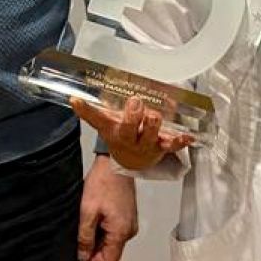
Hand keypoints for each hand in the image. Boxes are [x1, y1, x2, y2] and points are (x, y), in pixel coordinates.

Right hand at [71, 96, 192, 170]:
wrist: (130, 161)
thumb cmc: (120, 136)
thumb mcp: (106, 124)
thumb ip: (91, 112)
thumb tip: (73, 99)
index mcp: (115, 132)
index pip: (98, 120)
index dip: (88, 111)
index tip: (77, 100)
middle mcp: (130, 139)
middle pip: (129, 129)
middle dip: (132, 116)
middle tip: (135, 103)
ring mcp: (148, 145)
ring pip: (151, 135)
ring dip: (153, 124)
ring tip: (154, 115)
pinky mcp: (163, 148)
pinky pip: (173, 146)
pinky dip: (180, 141)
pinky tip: (188, 136)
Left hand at [78, 155, 137, 260]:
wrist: (116, 162)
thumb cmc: (104, 181)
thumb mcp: (87, 211)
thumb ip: (85, 237)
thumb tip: (83, 255)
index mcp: (121, 232)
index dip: (92, 258)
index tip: (83, 246)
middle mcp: (129, 230)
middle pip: (110, 251)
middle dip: (95, 243)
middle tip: (86, 225)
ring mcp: (130, 222)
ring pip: (111, 240)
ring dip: (99, 232)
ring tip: (93, 214)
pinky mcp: (128, 214)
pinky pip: (115, 229)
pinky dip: (104, 224)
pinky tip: (99, 210)